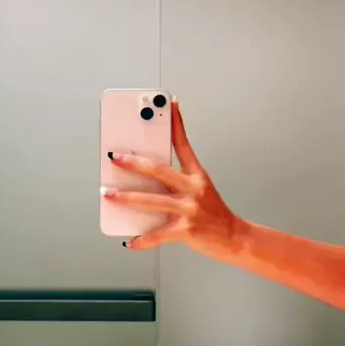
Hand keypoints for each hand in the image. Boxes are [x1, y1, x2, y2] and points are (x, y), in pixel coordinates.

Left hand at [103, 100, 240, 255]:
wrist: (235, 238)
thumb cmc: (214, 213)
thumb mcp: (200, 190)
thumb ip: (176, 182)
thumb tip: (146, 176)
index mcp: (197, 176)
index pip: (183, 144)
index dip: (176, 124)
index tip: (168, 104)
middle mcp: (193, 189)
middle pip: (159, 170)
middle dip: (134, 163)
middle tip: (115, 157)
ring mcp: (189, 209)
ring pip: (152, 201)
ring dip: (127, 197)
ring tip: (109, 195)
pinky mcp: (185, 230)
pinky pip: (158, 234)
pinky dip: (143, 239)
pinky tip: (131, 241)